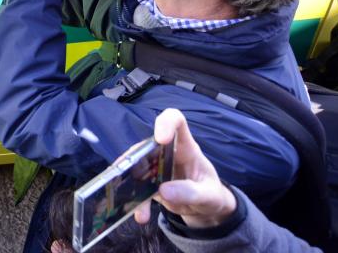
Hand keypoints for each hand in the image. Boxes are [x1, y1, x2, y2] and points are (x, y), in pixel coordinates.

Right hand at [134, 109, 237, 228]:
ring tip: (132, 204)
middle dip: (134, 158)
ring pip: (135, 166)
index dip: (166, 123)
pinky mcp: (149, 183)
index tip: (161, 139)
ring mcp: (155, 167)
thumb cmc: (211, 193)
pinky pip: (136, 188)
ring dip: (129, 183)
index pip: (176, 121)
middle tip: (127, 174)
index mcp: (186, 148)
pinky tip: (141, 216)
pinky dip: (136, 202)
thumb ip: (191, 192)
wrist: (205, 208)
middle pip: (146, 145)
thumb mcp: (209, 196)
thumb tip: (163, 190)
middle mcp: (167, 153)